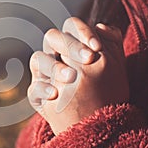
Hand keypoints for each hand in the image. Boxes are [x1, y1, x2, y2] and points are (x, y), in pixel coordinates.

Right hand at [27, 17, 128, 134]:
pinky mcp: (37, 93)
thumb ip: (112, 43)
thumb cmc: (104, 90)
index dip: (82, 31)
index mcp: (71, 45)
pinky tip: (55, 94)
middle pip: (52, 37)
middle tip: (88, 59)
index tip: (97, 47)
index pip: (71, 27)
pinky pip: (34, 87)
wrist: (96, 120)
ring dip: (55, 67)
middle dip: (70, 45)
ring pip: (38, 59)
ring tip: (72, 77)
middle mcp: (55, 55)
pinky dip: (43, 89)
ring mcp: (44, 74)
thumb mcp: (113, 66)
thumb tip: (102, 26)